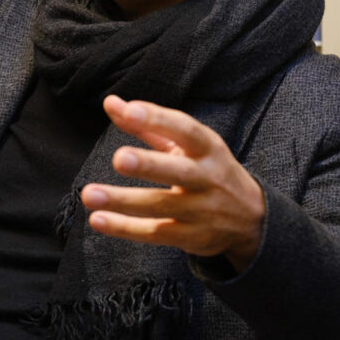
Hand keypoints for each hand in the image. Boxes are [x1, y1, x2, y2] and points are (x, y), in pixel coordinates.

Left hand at [81, 95, 264, 272]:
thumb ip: (147, 124)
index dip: (158, 119)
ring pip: (161, 205)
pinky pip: (155, 233)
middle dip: (149, 165)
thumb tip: (110, 103)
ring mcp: (202, 210)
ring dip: (123, 201)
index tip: (129, 111)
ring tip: (88, 194)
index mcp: (207, 147)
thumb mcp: (185, 144)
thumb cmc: (206, 168)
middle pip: (178, 172)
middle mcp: (208, 178)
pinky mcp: (192, 237)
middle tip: (119, 159)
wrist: (250, 217)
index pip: (185, 130)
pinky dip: (125, 229)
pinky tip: (98, 220)